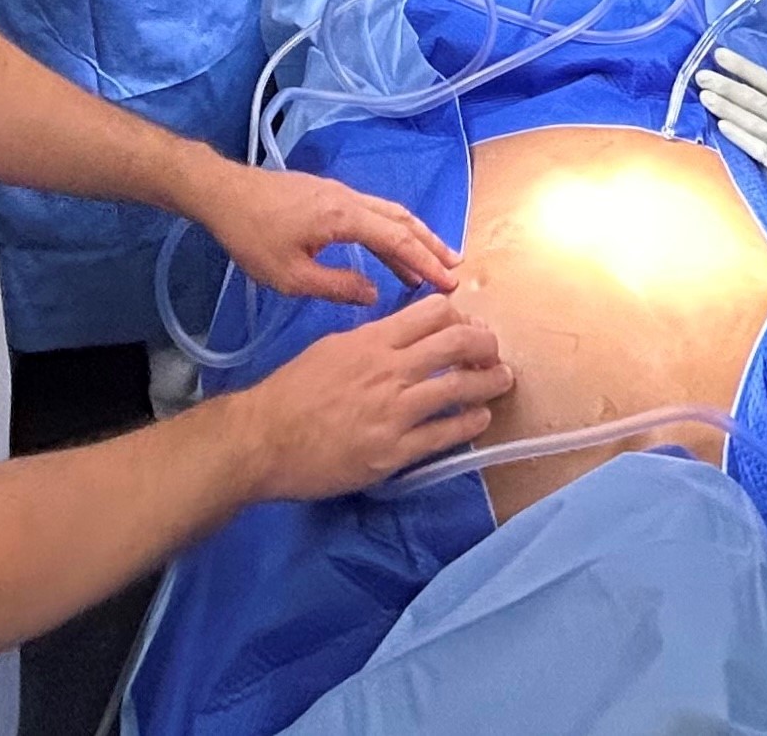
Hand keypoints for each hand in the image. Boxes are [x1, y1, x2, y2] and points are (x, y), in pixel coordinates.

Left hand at [192, 163, 461, 308]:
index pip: (398, 238)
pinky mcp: (328, 196)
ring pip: (389, 213)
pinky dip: (392, 232)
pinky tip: (391, 251)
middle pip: (402, 219)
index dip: (426, 262)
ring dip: (414, 236)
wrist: (224, 195)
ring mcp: (340, 194)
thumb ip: (337, 286)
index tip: (450, 283)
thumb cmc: (253, 237)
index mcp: (345, 217)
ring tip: (433, 263)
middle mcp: (350, 199)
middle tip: (456, 270)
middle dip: (431, 245)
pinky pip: (373, 213)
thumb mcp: (291, 276)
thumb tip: (375, 295)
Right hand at [226, 297, 510, 501]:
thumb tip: (403, 336)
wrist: (264, 438)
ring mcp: (394, 412)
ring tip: (502, 381)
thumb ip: (372, 340)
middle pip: (457, 344)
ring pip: (459, 388)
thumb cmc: (291, 391)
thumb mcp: (332, 347)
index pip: (434, 313)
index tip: (470, 327)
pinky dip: (470, 423)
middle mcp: (389, 370)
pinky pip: (445, 434)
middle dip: (486, 345)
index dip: (462, 317)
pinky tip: (480, 419)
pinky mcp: (393, 452)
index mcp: (373, 340)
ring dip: (489, 383)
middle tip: (495, 352)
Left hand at [695, 52, 766, 224]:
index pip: (765, 80)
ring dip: (724, 106)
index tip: (721, 55)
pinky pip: (755, 148)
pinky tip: (721, 127)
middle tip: (701, 74)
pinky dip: (737, 136)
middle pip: (750, 97)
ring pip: (748, 119)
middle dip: (724, 84)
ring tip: (704, 95)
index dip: (741, 67)